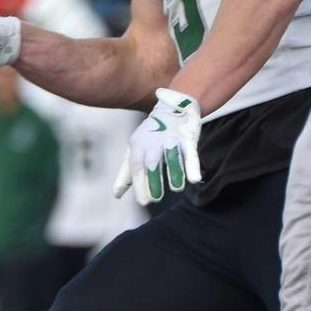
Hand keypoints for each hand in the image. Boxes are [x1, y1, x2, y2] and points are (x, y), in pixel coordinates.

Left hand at [114, 88, 203, 204]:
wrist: (173, 107)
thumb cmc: (151, 136)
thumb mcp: (134, 150)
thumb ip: (126, 173)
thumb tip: (116, 195)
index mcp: (137, 144)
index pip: (136, 166)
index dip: (139, 184)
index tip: (143, 202)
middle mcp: (152, 141)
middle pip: (152, 162)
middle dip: (153, 180)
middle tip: (155, 199)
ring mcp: (170, 138)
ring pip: (171, 157)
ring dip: (174, 173)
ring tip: (176, 188)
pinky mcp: (187, 137)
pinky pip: (190, 152)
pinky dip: (192, 166)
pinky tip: (195, 179)